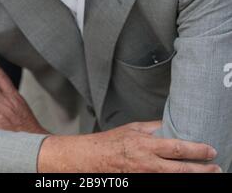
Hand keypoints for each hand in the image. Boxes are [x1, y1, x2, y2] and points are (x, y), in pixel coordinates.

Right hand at [38, 121, 221, 172]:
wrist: (93, 158)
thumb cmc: (112, 142)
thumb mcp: (134, 128)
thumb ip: (153, 127)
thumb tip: (170, 124)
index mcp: (147, 145)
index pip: (177, 148)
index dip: (197, 150)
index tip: (210, 150)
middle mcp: (148, 163)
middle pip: (181, 169)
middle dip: (202, 170)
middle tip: (216, 168)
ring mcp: (146, 177)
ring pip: (175, 179)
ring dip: (193, 178)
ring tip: (208, 176)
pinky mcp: (142, 183)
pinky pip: (163, 184)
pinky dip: (177, 182)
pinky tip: (185, 179)